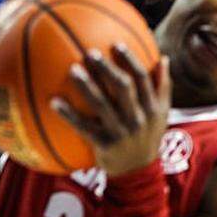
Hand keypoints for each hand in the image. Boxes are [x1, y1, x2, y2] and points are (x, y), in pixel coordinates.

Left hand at [50, 45, 169, 175]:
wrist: (139, 172)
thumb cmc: (148, 135)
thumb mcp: (161, 114)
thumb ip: (162, 86)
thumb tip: (163, 57)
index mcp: (151, 107)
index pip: (142, 78)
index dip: (130, 60)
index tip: (117, 45)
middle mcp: (138, 118)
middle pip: (123, 87)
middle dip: (107, 69)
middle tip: (91, 53)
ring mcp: (121, 132)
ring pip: (102, 104)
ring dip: (86, 86)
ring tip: (72, 70)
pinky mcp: (104, 144)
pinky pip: (83, 126)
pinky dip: (68, 114)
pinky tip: (54, 101)